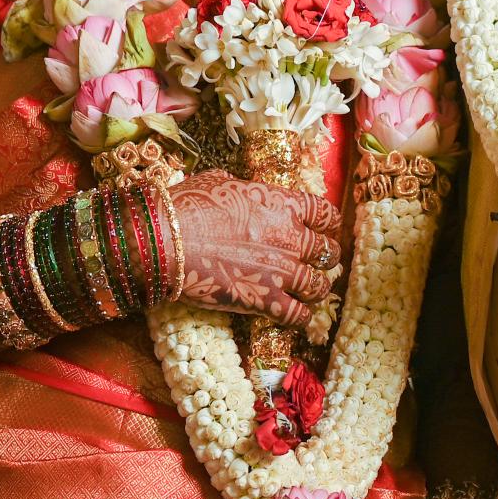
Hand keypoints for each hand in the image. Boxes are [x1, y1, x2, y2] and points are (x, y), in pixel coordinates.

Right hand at [162, 172, 344, 326]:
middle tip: (317, 263)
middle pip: (328, 252)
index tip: (325, 230)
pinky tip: (296, 316)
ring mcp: (281, 271)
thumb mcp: (220, 181)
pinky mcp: (265, 300)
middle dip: (326, 259)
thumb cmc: (189, 205)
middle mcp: (290, 237)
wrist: (168, 240)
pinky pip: (297, 315)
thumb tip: (239, 186)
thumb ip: (242, 187)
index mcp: (283, 204)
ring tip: (310, 291)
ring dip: (316, 289)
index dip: (329, 224)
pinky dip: (301, 318)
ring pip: (319, 286)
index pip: (326, 214)